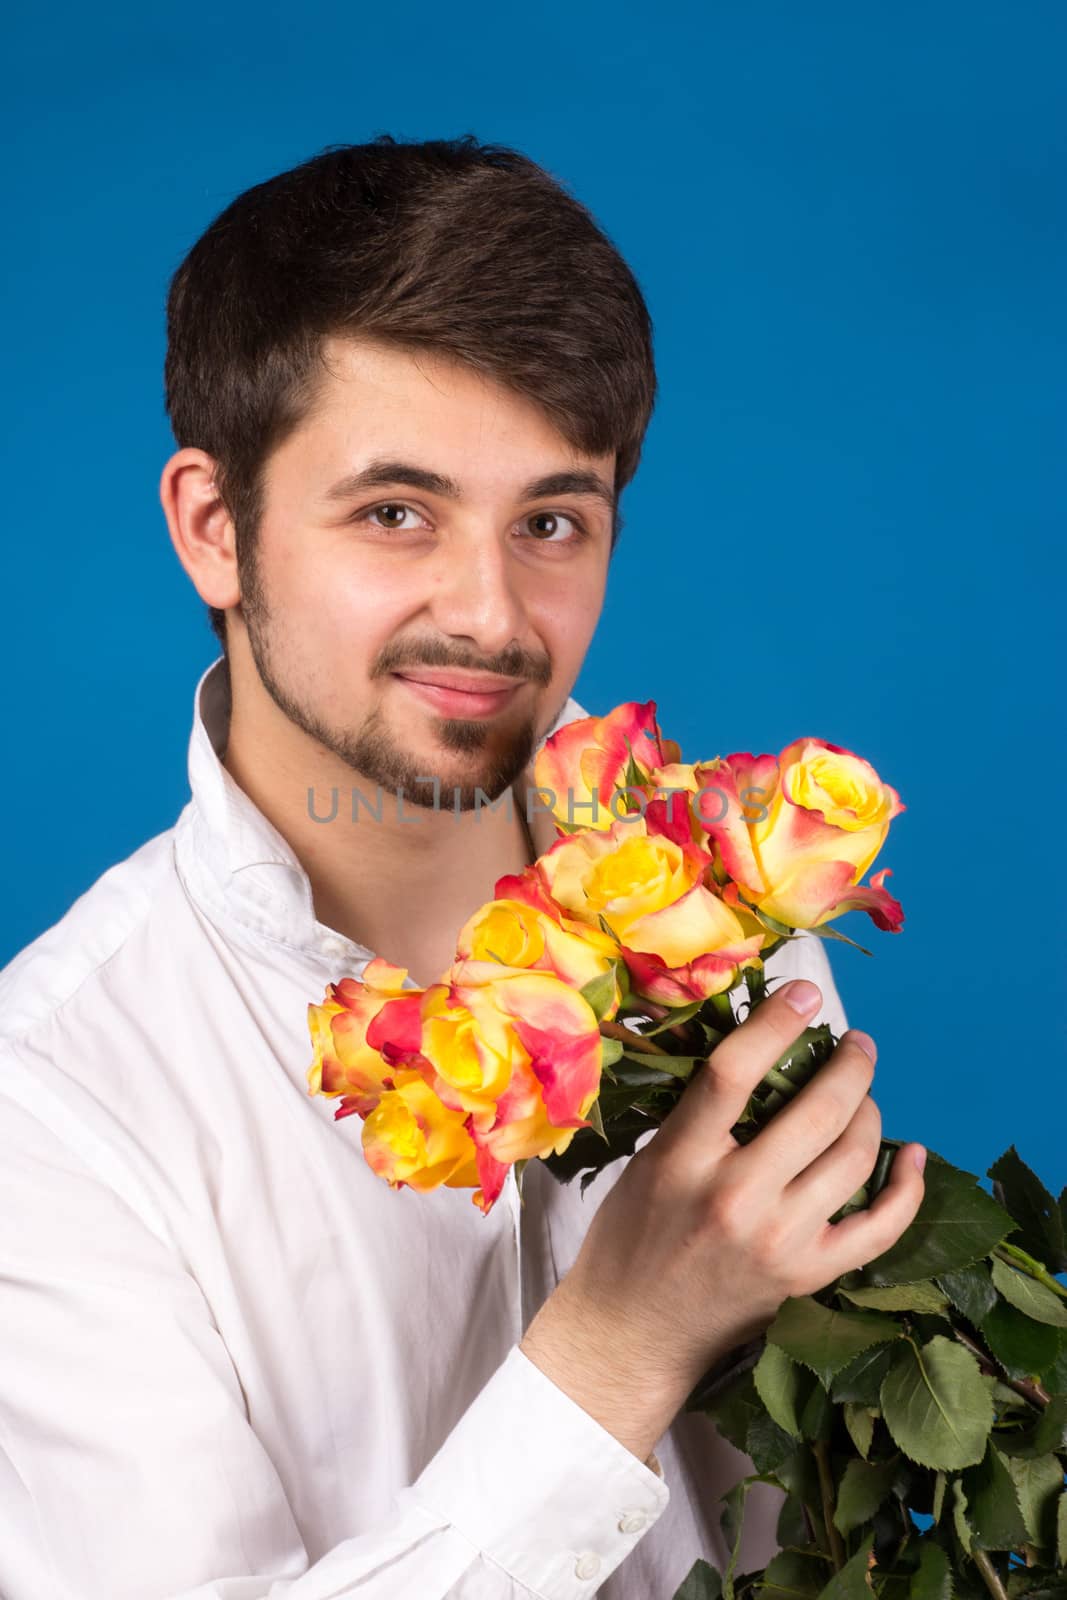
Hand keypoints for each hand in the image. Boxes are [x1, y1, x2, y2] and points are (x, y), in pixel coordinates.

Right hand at [519, 978, 925, 1461]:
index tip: (807, 992)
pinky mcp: (809, 1277)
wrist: (632, 1331)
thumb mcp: (650, 1159)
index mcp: (682, 1160)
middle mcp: (736, 1198)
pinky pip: (881, 1227)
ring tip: (865, 1095)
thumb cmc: (631, 1236)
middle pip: (816, 1110)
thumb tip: (761, 1047)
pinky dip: (907, 1187)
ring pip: (854, 1157)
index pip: (735, 1071)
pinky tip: (914, 1157)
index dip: (777, 1022)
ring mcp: (779, 1241)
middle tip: (856, 1044)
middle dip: (850, 1064)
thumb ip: (700, 1113)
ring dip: (871, 1112)